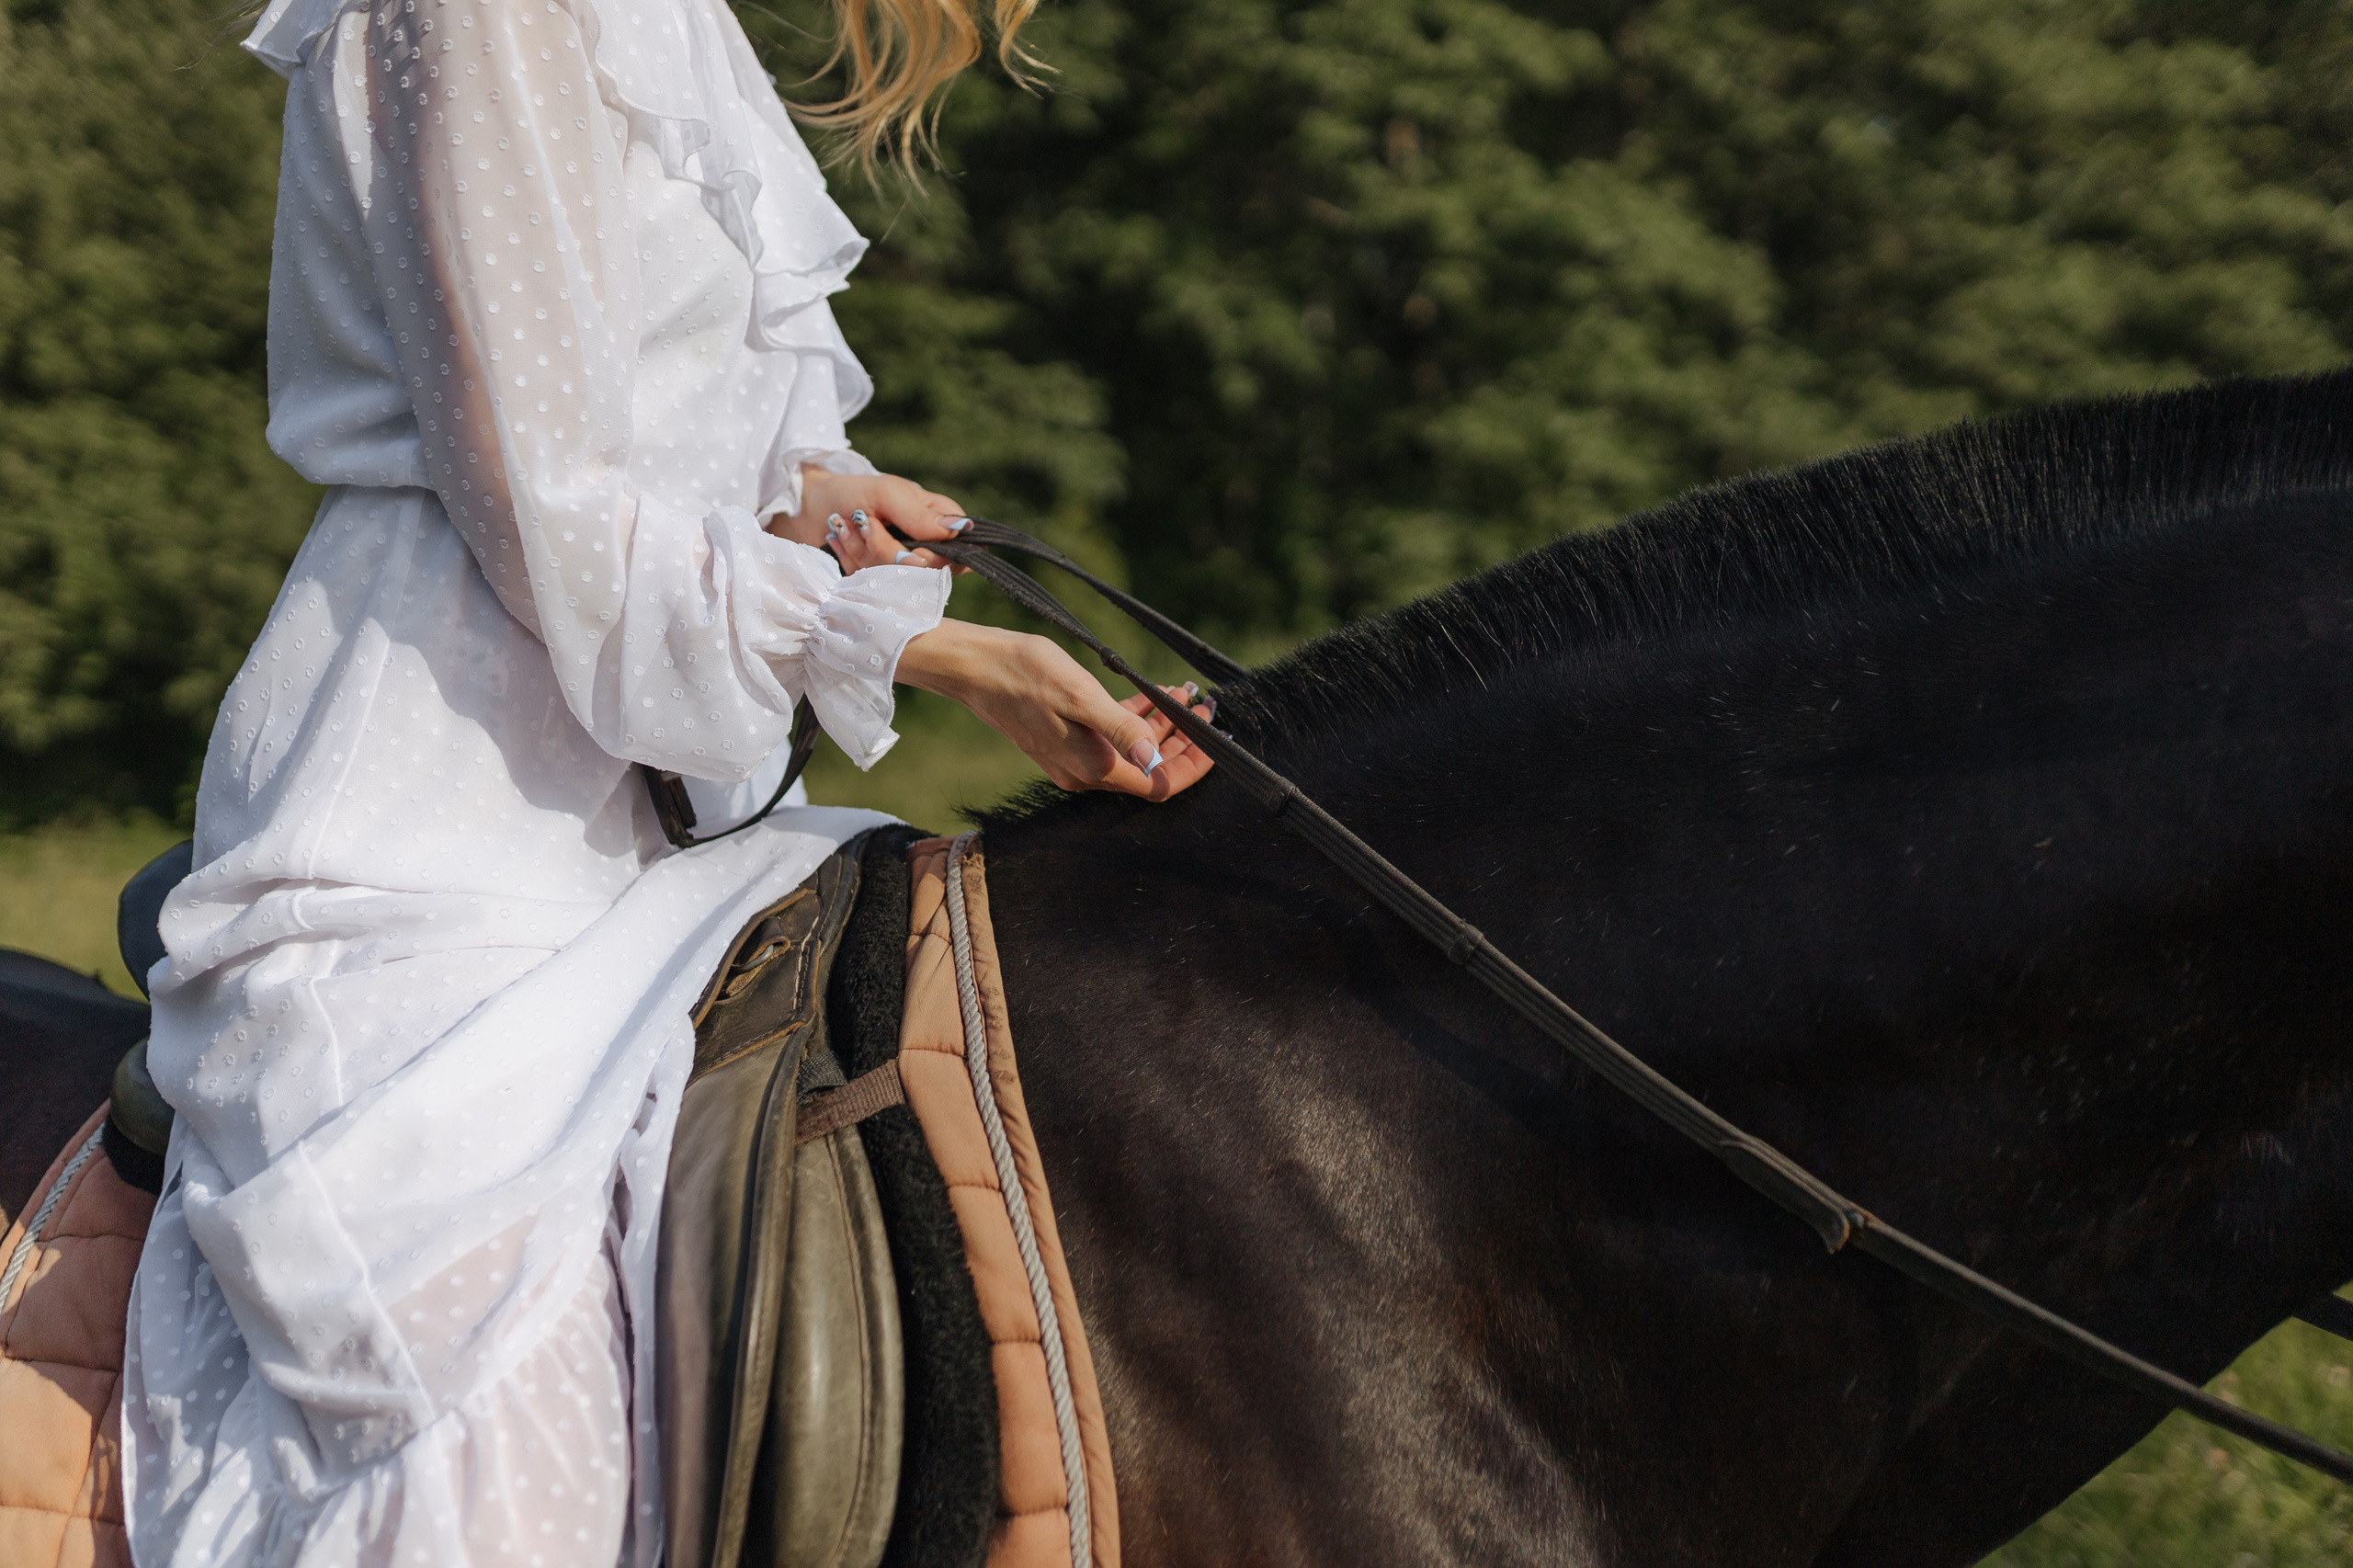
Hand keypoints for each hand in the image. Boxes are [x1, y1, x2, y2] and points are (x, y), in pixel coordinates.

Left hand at [767, 466, 969, 570]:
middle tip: (863, 525)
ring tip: (846, 528)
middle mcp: (929, 547)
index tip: (905, 547)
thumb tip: (958, 531)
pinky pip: (874, 587)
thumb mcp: (887, 495)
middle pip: (925, 574)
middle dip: (886, 553)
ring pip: (897, 583)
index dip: (931, 558)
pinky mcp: (880, 579)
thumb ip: (919, 515)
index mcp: (941, 522)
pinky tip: (841, 542)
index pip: (957, 555)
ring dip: (864, 554)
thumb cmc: (854, 491)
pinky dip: (853, 564)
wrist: (814, 504)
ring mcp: (904, 566)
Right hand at [896, 620, 1216, 800]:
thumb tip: (1154, 756)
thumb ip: (1122, 728)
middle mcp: (1084, 772)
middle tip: (1207, 710)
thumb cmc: (1025, 674)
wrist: (974, 667)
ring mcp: (1073, 758)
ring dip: (1162, 728)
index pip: (1158, 784)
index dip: (1192, 766)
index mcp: (1092, 767)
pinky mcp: (1065, 740)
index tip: (1215, 739)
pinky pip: (1111, 739)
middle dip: (1184, 744)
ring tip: (1186, 695)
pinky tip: (1153, 694)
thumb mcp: (1081, 695)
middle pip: (1149, 772)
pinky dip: (1136, 720)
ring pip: (1133, 753)